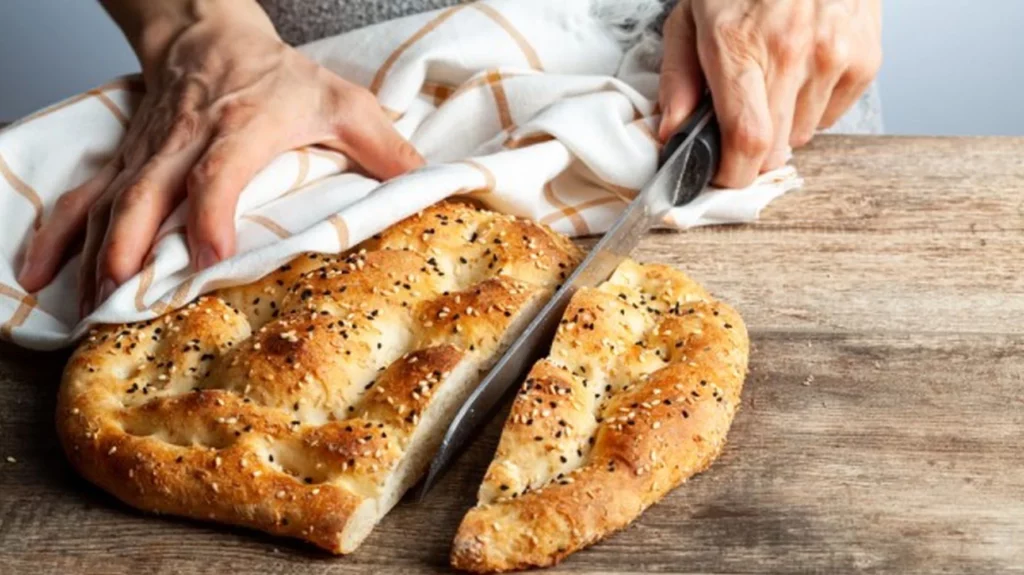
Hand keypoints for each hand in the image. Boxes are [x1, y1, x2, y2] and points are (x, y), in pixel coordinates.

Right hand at [18, 0, 422, 315]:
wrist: (209, 34)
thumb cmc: (278, 76)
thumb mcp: (342, 102)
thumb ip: (384, 147)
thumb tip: (427, 187)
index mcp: (243, 126)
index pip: (220, 170)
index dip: (213, 211)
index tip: (211, 255)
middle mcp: (186, 141)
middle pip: (150, 192)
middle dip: (135, 246)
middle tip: (124, 296)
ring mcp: (148, 154)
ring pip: (112, 203)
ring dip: (96, 254)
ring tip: (87, 307)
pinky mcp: (127, 161)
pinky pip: (84, 197)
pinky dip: (59, 236)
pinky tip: (41, 275)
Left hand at [658, 0, 881, 187]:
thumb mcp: (691, 16)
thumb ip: (677, 77)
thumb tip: (672, 131)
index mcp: (740, 45)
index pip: (746, 139)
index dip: (733, 173)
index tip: (720, 174)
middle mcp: (792, 54)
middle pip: (774, 149)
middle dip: (750, 152)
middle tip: (738, 123)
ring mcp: (833, 56)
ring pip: (802, 136)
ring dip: (782, 126)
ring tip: (773, 82)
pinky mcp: (865, 58)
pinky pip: (831, 115)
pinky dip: (812, 107)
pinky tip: (802, 71)